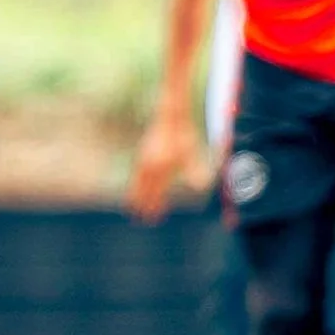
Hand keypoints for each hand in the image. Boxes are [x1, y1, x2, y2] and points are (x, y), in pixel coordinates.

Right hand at [126, 108, 213, 223]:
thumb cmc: (184, 135)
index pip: (155, 192)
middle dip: (142, 204)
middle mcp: (149, 164)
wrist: (171, 115)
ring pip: (138, 181)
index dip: (154, 206)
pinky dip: (136, 183)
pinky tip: (138, 186)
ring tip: (134, 206)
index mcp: (161, 167)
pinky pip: (137, 173)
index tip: (152, 219)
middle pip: (143, 189)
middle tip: (141, 219)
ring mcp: (144, 158)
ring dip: (136, 194)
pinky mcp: (143, 152)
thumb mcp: (193, 153)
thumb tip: (200, 188)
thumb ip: (196, 171)